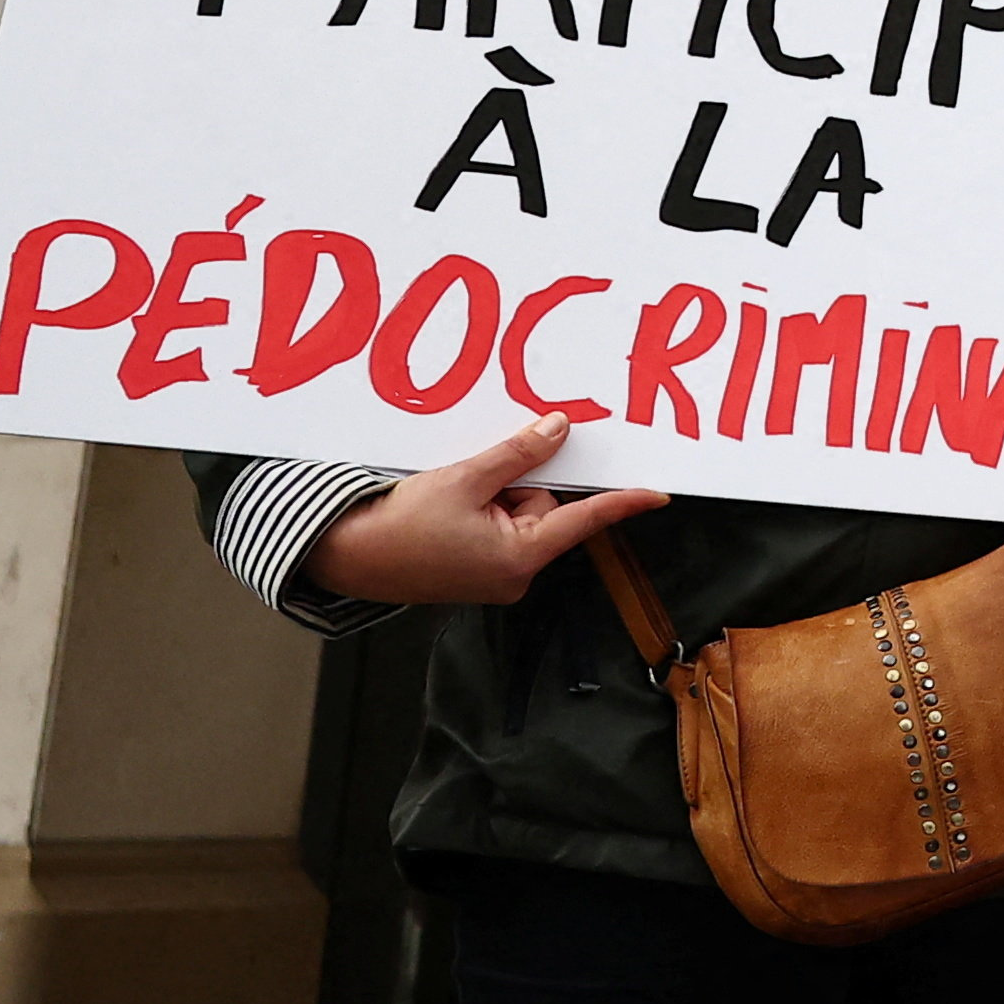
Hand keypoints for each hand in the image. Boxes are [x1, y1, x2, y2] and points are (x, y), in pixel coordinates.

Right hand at [293, 419, 667, 606]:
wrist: (343, 558)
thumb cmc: (398, 527)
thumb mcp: (464, 480)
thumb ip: (518, 454)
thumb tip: (559, 429)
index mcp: (520, 558)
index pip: (586, 519)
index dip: (624, 502)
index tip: (660, 493)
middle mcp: (514, 573)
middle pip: (546, 508)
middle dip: (520, 484)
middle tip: (477, 478)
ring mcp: (494, 574)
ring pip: (519, 513)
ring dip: (495, 493)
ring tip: (452, 495)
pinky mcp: (474, 570)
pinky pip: (497, 525)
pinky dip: (482, 506)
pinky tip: (449, 504)